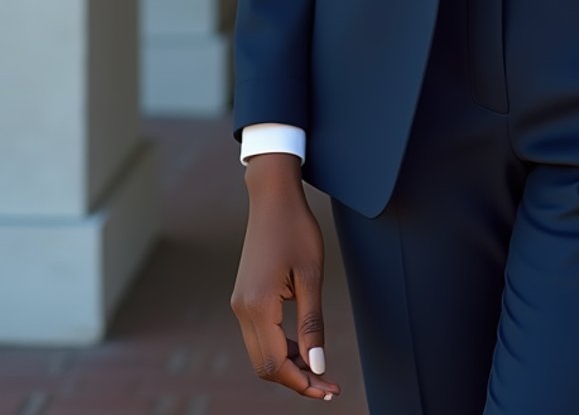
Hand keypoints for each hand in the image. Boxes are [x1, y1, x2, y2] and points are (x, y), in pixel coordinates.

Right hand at [230, 154, 340, 400]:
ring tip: (320, 369)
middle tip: (329, 385)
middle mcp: (242, 310)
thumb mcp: (311, 276)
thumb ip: (313, 323)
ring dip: (289, 365)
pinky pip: (260, 336)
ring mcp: (240, 304)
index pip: (276, 364)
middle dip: (296, 379)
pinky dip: (281, 348)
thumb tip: (317, 366)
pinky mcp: (244, 298)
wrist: (272, 198)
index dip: (303, 382)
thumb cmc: (296, 230)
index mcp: (258, 306)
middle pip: (265, 365)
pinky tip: (304, 348)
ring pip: (261, 353)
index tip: (329, 390)